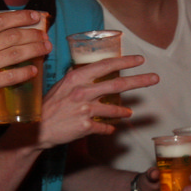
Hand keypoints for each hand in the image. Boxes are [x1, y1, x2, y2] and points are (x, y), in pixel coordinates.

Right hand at [0, 10, 50, 120]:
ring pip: (17, 53)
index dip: (22, 17)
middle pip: (14, 35)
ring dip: (35, 50)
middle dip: (34, 34)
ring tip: (45, 49)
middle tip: (45, 36)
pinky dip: (25, 73)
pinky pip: (12, 76)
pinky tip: (34, 71)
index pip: (2, 20)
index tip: (36, 16)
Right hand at [32, 55, 158, 148]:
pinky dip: (108, 129)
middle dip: (139, 81)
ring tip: (128, 113)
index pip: (106, 65)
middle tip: (154, 78)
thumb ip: (79, 79)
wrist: (35, 129)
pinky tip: (110, 130)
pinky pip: (104, 128)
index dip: (125, 62)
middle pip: (117, 85)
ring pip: (113, 110)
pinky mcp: (84, 126)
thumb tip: (94, 72)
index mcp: (77, 78)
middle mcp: (82, 92)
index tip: (140, 60)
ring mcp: (84, 109)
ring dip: (123, 112)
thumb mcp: (62, 86)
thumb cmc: (48, 106)